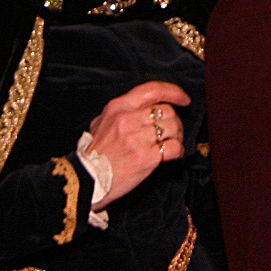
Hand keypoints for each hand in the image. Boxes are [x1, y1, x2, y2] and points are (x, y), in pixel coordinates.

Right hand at [85, 80, 189, 206]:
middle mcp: (128, 119)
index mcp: (118, 107)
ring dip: (177, 135)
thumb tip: (143, 108)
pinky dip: (178, 151)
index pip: (152, 90)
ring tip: (172, 142)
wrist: (87, 180)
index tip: (184, 99)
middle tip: (173, 131)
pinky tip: (173, 155)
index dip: (173, 92)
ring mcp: (138, 138)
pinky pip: (174, 148)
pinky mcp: (146, 157)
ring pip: (173, 127)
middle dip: (175, 120)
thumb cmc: (95, 154)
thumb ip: (120, 112)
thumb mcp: (100, 123)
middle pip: (167, 111)